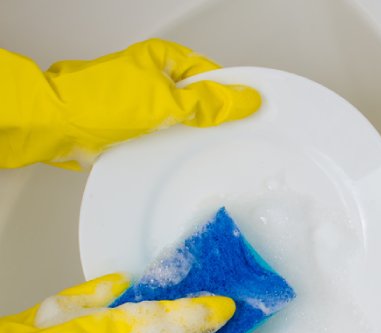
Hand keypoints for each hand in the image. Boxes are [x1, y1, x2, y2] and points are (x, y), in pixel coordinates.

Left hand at [0, 39, 260, 168]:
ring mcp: (146, 104)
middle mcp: (156, 78)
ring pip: (185, 121)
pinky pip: (168, 136)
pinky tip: (182, 157)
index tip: (251, 114)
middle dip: (214, 119)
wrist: (59, 127)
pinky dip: (176, 147)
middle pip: (201, 100)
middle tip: (231, 136)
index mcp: (165, 58)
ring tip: (205, 149)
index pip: (213, 76)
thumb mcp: (166, 101)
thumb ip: (210, 103)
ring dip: (193, 136)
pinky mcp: (137, 128)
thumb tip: (246, 100)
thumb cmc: (98, 102)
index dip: (232, 95)